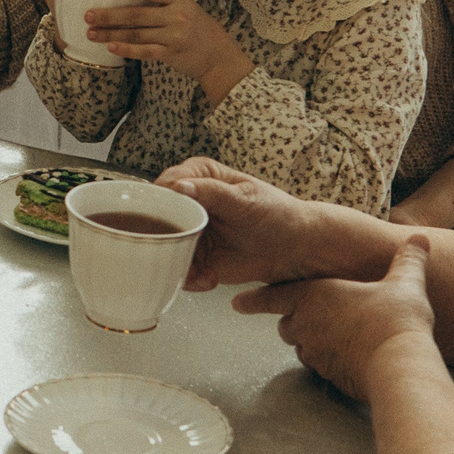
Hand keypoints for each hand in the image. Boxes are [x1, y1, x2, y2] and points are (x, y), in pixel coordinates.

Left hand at [86, 0, 251, 96]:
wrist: (217, 56)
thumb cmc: (197, 28)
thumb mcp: (185, 7)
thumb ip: (162, 1)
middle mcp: (177, 16)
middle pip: (137, 14)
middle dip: (109, 15)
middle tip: (88, 14)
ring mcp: (174, 36)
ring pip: (136, 33)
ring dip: (111, 34)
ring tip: (92, 33)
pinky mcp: (171, 54)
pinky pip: (144, 51)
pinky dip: (126, 49)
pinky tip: (111, 48)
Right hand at [157, 157, 345, 289]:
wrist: (295, 248)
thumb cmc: (277, 214)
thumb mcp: (245, 199)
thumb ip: (213, 192)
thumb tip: (180, 187)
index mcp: (199, 175)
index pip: (166, 184)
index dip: (161, 203)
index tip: (169, 221)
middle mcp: (189, 201)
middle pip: (158, 217)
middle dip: (166, 239)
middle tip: (181, 252)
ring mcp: (190, 230)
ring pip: (165, 245)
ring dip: (178, 262)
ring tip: (203, 272)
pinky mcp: (195, 256)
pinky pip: (178, 268)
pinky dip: (190, 278)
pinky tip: (210, 278)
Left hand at [234, 236, 436, 401]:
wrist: (399, 363)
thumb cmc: (396, 319)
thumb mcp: (405, 282)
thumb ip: (408, 260)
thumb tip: (420, 239)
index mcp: (314, 295)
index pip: (273, 296)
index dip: (255, 299)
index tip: (236, 303)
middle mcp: (306, 324)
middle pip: (287, 323)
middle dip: (295, 320)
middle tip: (314, 316)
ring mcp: (314, 352)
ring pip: (301, 346)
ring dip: (311, 341)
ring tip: (336, 336)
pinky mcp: (326, 376)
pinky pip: (319, 367)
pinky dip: (327, 361)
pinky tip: (348, 358)